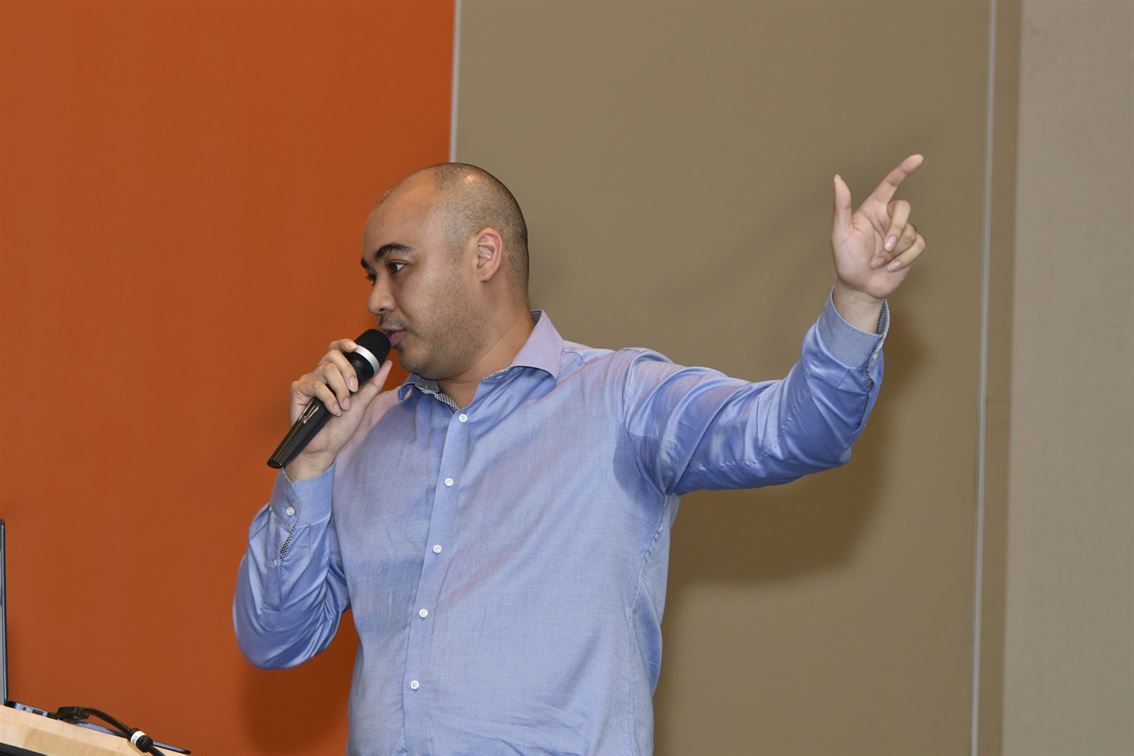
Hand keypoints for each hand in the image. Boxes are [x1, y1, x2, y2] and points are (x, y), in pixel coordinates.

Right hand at [284, 338, 392, 480]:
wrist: (325, 447)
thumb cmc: (340, 427)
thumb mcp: (362, 403)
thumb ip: (373, 383)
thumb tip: (386, 364)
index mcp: (334, 374)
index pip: (336, 350)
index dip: (344, 343)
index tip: (355, 347)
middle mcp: (319, 374)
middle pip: (333, 355)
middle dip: (348, 372)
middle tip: (354, 390)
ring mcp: (308, 381)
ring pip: (326, 369)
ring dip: (340, 389)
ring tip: (343, 406)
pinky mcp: (298, 390)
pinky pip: (316, 385)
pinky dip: (328, 399)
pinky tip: (333, 411)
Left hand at [831, 154, 925, 306]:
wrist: (859, 287)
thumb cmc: (845, 260)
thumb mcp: (840, 233)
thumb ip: (841, 206)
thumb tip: (837, 179)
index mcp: (872, 209)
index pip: (890, 184)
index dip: (903, 170)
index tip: (918, 158)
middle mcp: (887, 218)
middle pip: (904, 209)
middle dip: (895, 230)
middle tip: (883, 249)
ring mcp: (900, 233)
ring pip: (910, 231)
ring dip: (894, 251)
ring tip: (878, 263)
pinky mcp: (910, 248)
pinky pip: (918, 245)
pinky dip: (905, 258)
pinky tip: (892, 267)